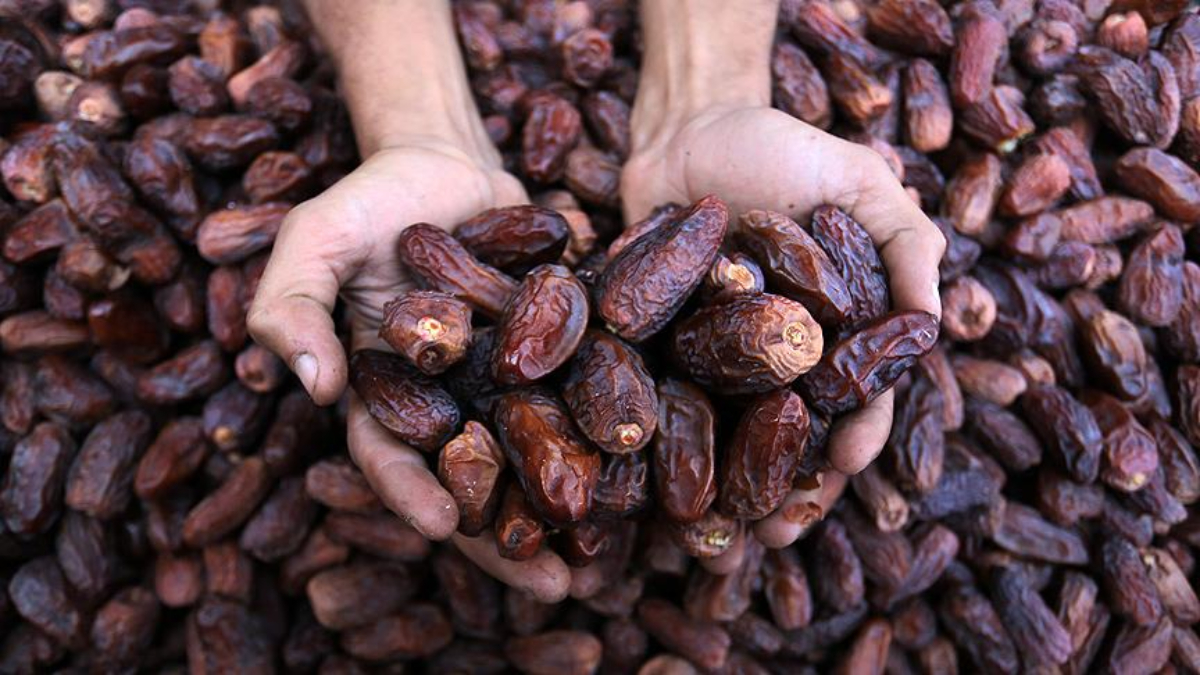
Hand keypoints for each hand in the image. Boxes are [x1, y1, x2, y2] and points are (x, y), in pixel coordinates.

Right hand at [248, 139, 584, 601]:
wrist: (444, 157)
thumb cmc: (367, 200)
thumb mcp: (311, 240)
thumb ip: (292, 305)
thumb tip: (313, 383)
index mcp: (387, 392)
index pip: (393, 456)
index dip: (414, 494)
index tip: (447, 529)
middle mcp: (450, 400)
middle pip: (476, 479)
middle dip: (509, 535)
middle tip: (554, 585)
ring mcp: (507, 380)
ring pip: (536, 453)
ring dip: (568, 502)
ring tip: (606, 556)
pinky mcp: (557, 350)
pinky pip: (582, 394)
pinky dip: (608, 431)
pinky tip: (646, 467)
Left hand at [622, 106, 944, 550]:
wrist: (690, 127)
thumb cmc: (786, 150)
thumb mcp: (860, 182)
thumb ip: (906, 245)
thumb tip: (935, 327)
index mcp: (836, 333)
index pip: (854, 399)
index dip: (855, 436)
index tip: (844, 466)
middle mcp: (778, 359)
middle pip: (790, 437)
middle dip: (788, 489)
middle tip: (775, 535)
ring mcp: (716, 360)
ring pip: (727, 437)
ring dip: (725, 487)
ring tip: (716, 533)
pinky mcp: (659, 348)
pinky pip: (663, 401)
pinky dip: (661, 441)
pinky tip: (651, 480)